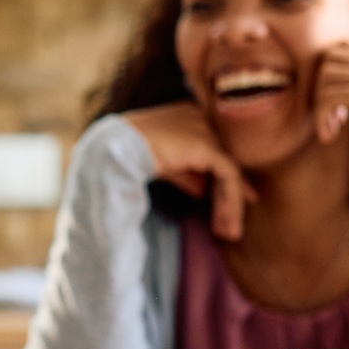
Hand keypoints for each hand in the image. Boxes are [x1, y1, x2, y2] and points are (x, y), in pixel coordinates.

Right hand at [123, 101, 256, 240]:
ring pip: (229, 171)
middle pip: (224, 161)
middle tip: (231, 222)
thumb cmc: (130, 153)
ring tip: (229, 232)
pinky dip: (230, 201)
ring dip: (231, 204)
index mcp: (188, 116)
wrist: (117, 148)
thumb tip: (203, 191)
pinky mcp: (207, 146)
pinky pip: (229, 176)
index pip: (214, 150)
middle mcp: (201, 119)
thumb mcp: (164, 165)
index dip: (222, 178)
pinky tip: (227, 222)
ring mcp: (206, 131)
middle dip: (231, 194)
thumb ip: (186, 173)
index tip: (228, 201)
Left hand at [314, 41, 348, 174]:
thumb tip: (325, 64)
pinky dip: (322, 118)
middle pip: (332, 58)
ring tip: (332, 126)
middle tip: (330, 114)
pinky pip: (330, 97)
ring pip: (327, 77)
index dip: (329, 75)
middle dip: (321, 86)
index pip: (345, 47)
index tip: (334, 102)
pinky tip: (330, 136)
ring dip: (320, 105)